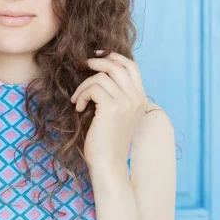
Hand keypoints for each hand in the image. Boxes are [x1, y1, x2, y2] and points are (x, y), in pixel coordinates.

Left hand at [70, 51, 147, 170]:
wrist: (108, 164)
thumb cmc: (107, 140)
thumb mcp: (117, 114)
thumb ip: (116, 94)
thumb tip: (101, 72)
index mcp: (141, 99)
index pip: (132, 67)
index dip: (114, 56)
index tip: (98, 55)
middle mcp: (137, 98)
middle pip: (117, 65)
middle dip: (97, 62)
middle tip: (82, 64)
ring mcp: (126, 102)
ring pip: (101, 77)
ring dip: (84, 85)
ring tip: (78, 99)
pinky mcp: (112, 107)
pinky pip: (93, 88)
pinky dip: (82, 95)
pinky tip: (79, 107)